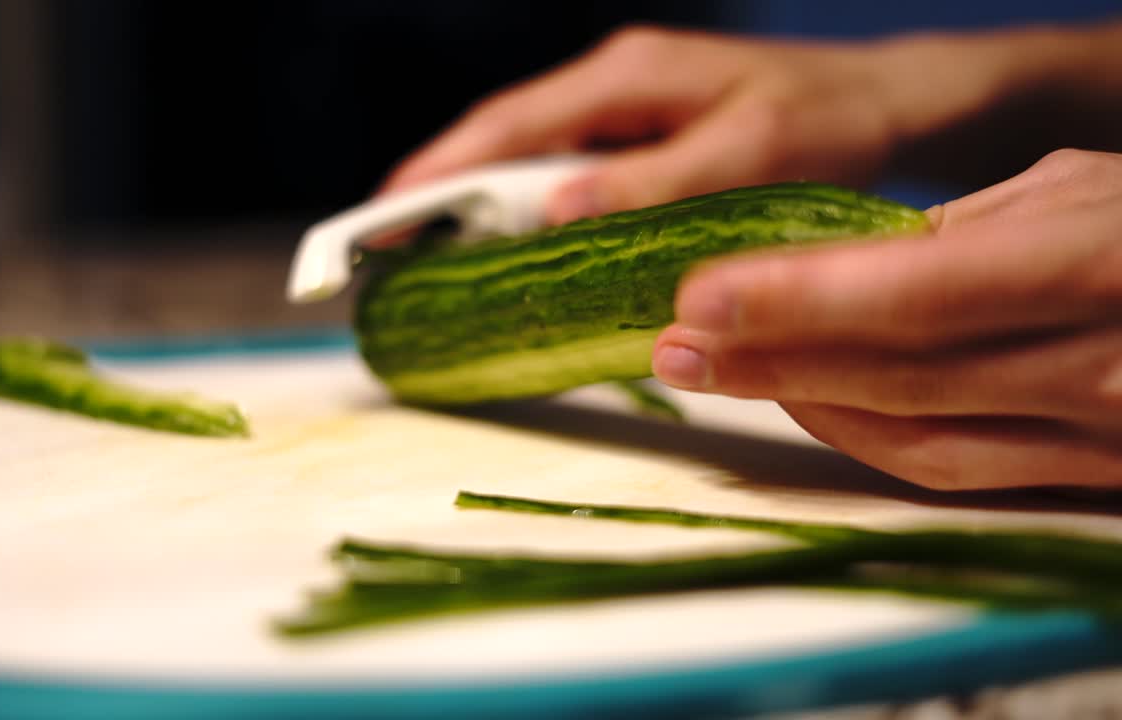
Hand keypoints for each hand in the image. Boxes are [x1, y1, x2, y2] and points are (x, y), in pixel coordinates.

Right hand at [380, 25, 1089, 224]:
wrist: (887, 105)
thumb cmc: (827, 123)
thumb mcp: (746, 157)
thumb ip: (652, 183)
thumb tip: (553, 210)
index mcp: (625, 76)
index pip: (506, 124)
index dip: (437, 172)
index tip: (377, 219)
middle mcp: (612, 86)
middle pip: (502, 143)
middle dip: (440, 196)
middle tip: (385, 257)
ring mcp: (624, 113)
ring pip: (530, 162)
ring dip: (481, 212)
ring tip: (433, 266)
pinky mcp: (642, 142)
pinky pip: (567, 178)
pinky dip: (530, 217)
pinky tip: (516, 257)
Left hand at [652, 149, 1121, 490]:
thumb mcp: (1078, 191)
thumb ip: (960, 232)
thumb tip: (836, 264)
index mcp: (1096, 266)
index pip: (918, 293)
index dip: (800, 301)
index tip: (700, 299)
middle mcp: (1097, 365)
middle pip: (896, 377)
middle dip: (770, 361)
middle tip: (672, 344)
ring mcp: (1095, 436)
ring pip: (911, 439)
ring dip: (797, 405)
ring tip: (711, 372)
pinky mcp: (1084, 478)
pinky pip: (949, 470)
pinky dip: (860, 439)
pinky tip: (800, 404)